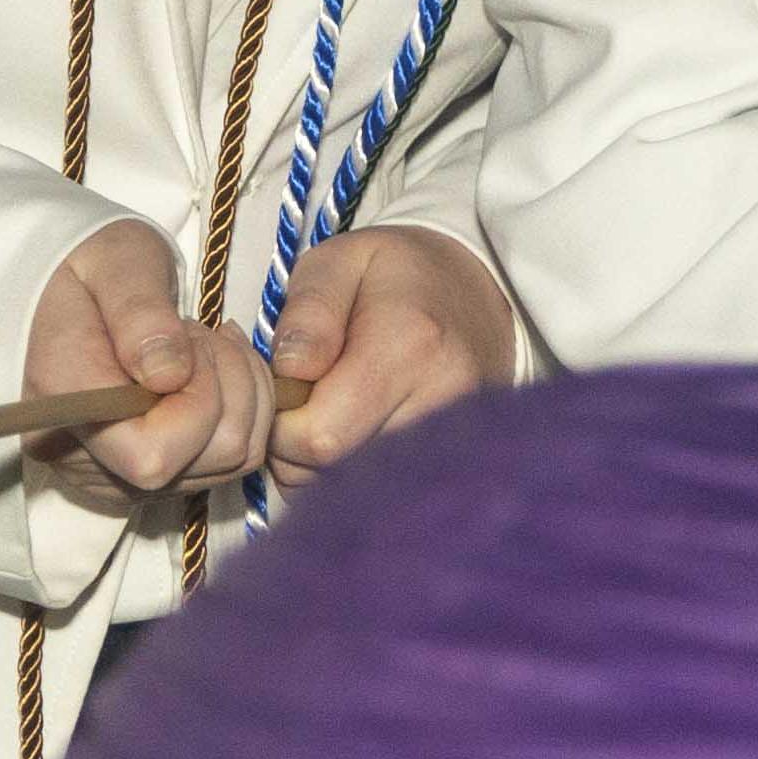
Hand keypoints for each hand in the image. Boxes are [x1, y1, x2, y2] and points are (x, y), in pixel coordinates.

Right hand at [28, 217, 273, 501]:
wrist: (66, 291)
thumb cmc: (92, 269)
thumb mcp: (114, 262)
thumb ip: (139, 313)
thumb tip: (170, 375)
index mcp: (66, 409)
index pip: (154, 456)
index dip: (198, 402)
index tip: (187, 341)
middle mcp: (91, 463)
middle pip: (208, 459)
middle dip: (229, 384)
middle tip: (195, 334)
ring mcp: (125, 480)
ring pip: (234, 459)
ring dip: (242, 392)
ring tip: (203, 347)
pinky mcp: (155, 480)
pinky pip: (234, 458)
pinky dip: (245, 406)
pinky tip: (213, 368)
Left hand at [264, 225, 514, 479]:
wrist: (477, 294)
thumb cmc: (394, 273)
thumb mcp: (338, 261)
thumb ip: (309, 312)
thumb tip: (288, 372)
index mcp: (408, 345)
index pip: (320, 437)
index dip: (281, 425)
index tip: (284, 391)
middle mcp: (443, 402)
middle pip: (337, 473)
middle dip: (297, 450)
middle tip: (302, 404)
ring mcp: (461, 439)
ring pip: (358, 494)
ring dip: (324, 467)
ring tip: (333, 413)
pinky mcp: (463, 461)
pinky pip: (388, 496)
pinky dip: (355, 477)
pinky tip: (358, 434)